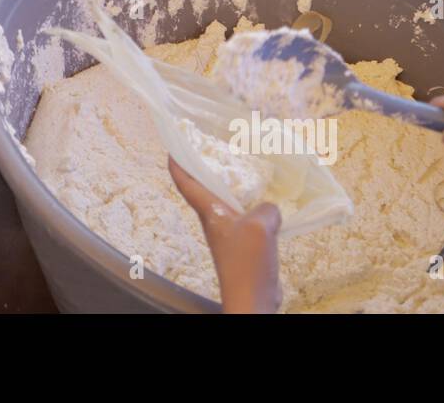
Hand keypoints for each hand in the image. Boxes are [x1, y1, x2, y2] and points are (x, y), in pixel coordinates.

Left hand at [169, 157, 281, 312]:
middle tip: (219, 149)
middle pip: (206, 189)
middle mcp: (214, 221)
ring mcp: (229, 235)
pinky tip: (271, 209)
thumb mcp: (260, 224)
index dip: (176, 162)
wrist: (252, 298)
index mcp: (209, 212)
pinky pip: (247, 221)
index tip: (172, 146)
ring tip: (251, 174)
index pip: (185, 182)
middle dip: (209, 169)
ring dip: (236, 190)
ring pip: (229, 205)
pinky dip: (256, 210)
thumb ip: (266, 208)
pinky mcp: (243, 247)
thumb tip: (270, 209)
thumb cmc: (247, 261)